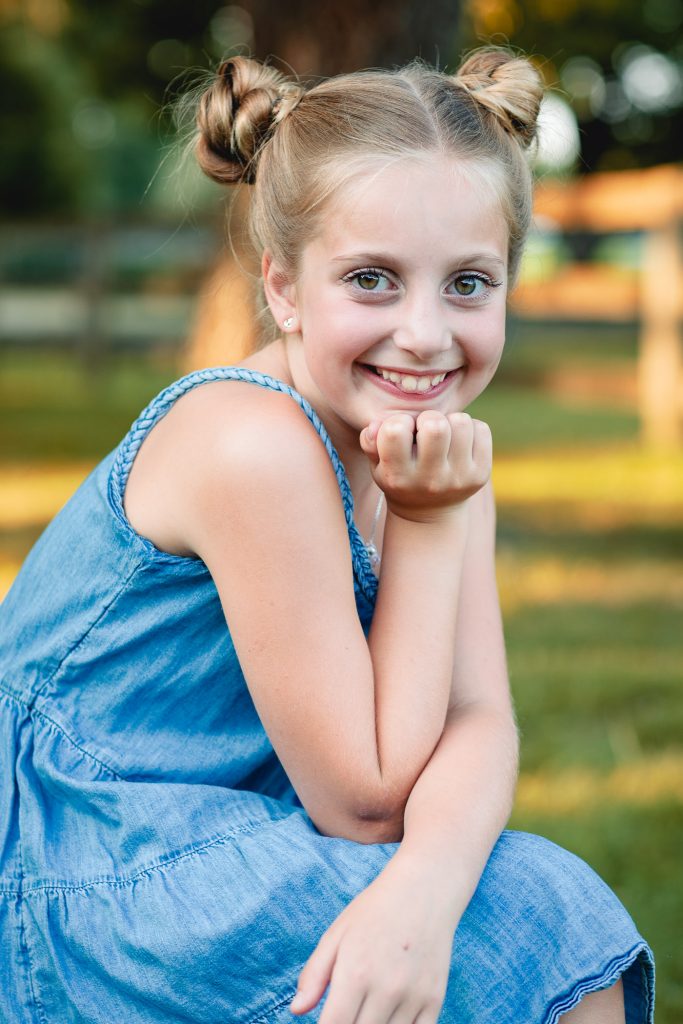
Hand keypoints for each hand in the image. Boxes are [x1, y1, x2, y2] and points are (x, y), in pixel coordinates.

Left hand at [289, 856, 456, 1023]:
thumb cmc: (374, 911)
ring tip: (366, 1010)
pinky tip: (388, 1017)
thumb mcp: (336, 935)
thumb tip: (296, 1010)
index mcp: (355, 973)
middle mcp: (386, 989)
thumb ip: (314, 975)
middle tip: (346, 1012)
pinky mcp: (434, 1000)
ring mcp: (413, 997)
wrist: (424, 890)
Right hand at [359, 411, 490, 521]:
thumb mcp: (377, 465)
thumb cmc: (400, 478)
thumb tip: (377, 424)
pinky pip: (482, 430)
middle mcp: (429, 480)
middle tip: (426, 430)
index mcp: (398, 476)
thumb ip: (370, 441)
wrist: (429, 515)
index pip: (395, 430)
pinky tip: (459, 442)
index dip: (399, 422)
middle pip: (435, 425)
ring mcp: (458, 478)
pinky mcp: (481, 475)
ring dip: (451, 421)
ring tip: (444, 435)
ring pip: (461, 422)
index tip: (403, 433)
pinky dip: (471, 428)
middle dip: (429, 418)